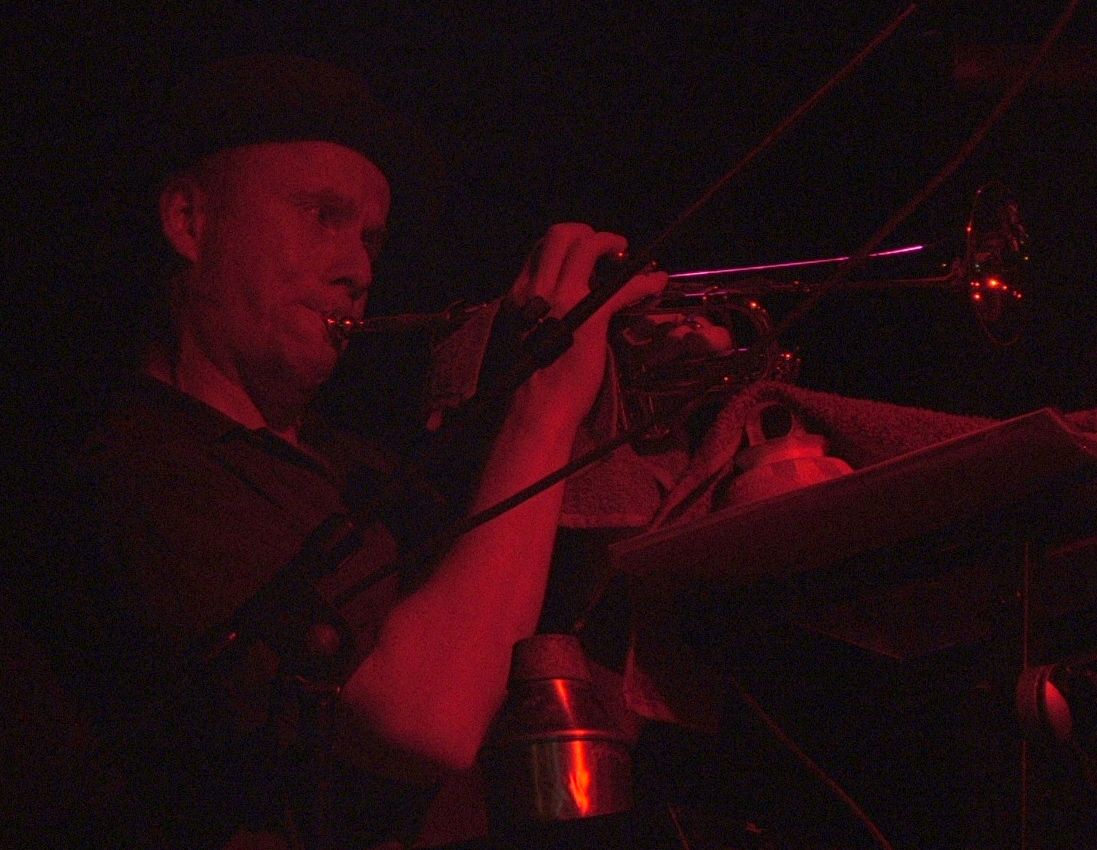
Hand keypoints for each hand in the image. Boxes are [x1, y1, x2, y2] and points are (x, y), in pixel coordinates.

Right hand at [506, 223, 666, 432]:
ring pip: (588, 247)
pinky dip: (643, 283)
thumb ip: (541, 314)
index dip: (568, 243)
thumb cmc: (533, 384)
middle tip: (611, 250)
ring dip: (614, 245)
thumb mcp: (528, 338)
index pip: (540, 248)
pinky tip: (655, 286)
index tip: (588, 255)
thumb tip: (562, 304)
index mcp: (518, 295)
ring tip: (631, 259)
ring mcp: (562, 301)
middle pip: (561, 234)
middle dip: (590, 234)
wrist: (536, 411)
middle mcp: (536, 290)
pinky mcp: (589, 318)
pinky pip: (622, 286)